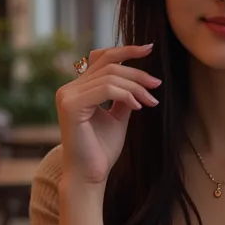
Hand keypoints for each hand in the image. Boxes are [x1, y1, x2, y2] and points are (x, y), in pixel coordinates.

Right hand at [57, 44, 161, 184]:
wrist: (91, 175)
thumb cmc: (102, 150)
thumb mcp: (117, 117)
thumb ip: (123, 97)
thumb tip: (139, 81)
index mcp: (77, 89)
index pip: (101, 58)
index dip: (125, 51)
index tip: (149, 49)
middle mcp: (68, 88)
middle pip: (109, 65)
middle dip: (137, 73)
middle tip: (157, 85)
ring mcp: (67, 95)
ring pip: (110, 76)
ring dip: (136, 87)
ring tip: (151, 100)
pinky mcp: (71, 105)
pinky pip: (105, 89)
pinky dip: (126, 95)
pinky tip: (138, 106)